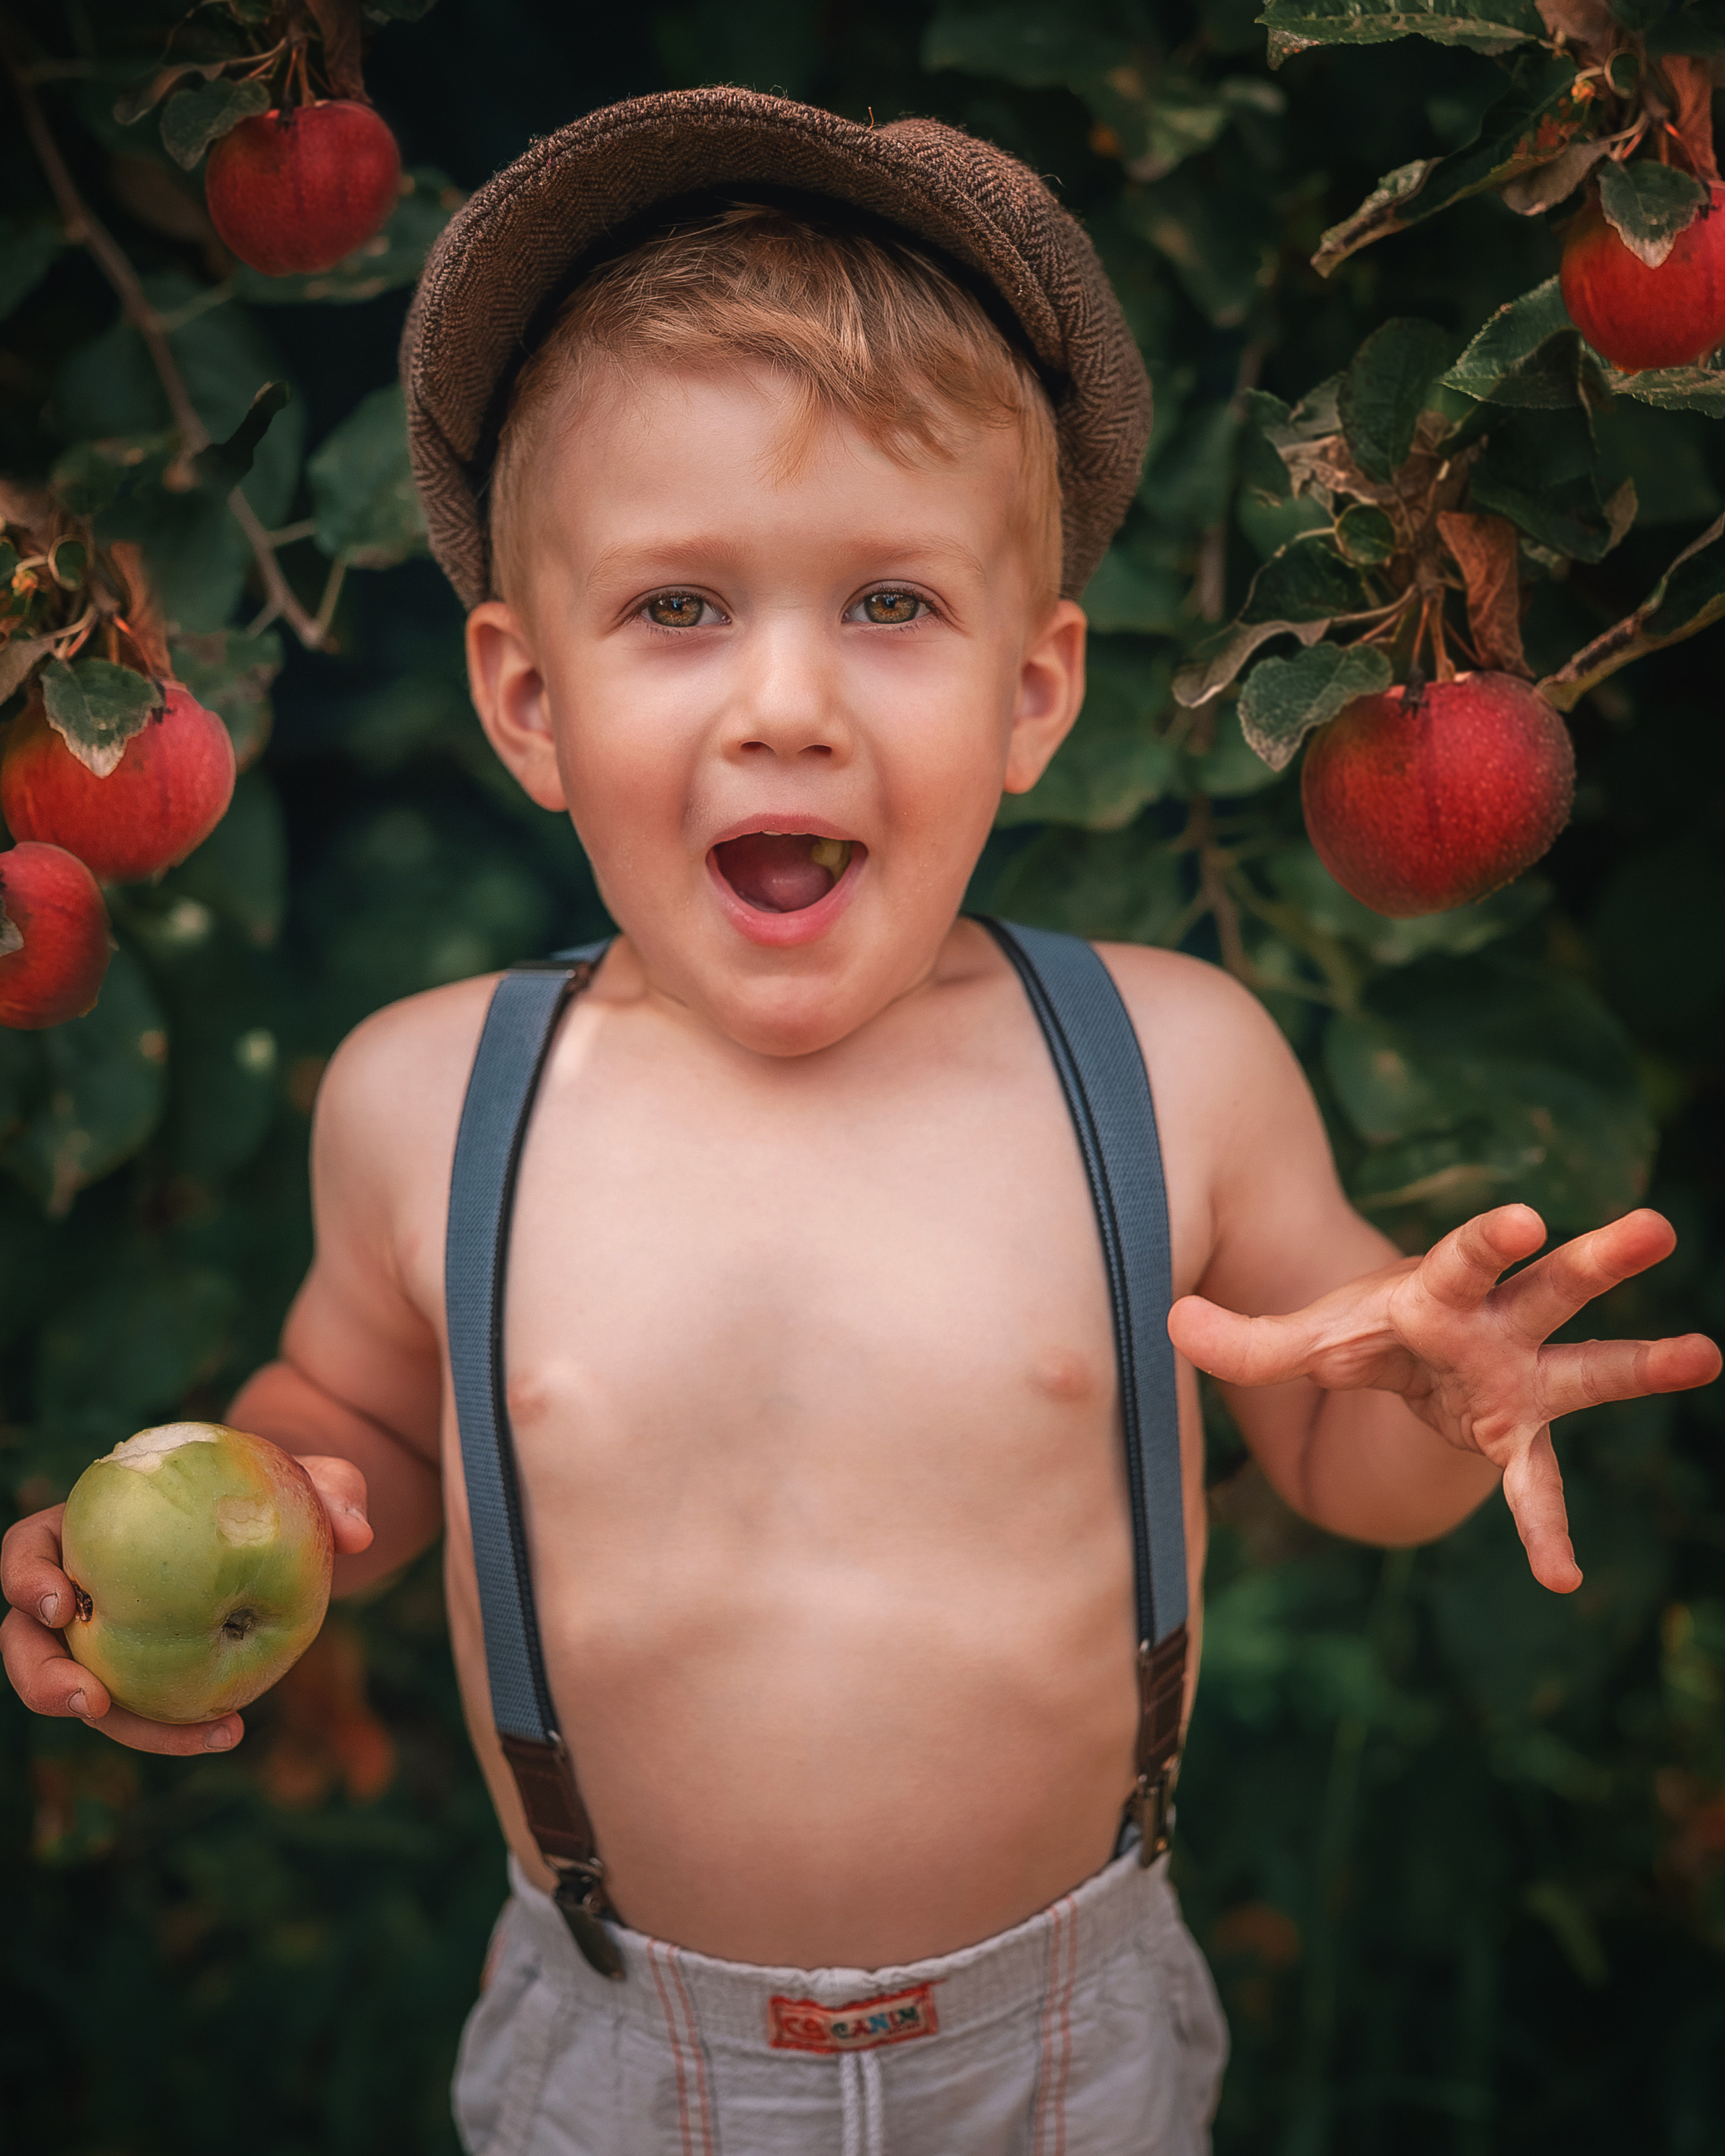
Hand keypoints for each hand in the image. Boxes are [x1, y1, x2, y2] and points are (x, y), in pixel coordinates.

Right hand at [0, 1455, 371, 1752]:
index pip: (26, 1551)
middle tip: (91, 1705)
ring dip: (119, 1724)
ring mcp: (102, 1639)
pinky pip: (141, 1708)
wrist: (281, 1527)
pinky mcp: (137, 1675)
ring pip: (77, 1692)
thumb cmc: (273, 1488)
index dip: (27, 1579)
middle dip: (44, 1680)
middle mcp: (79, 1589)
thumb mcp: (307, 1475)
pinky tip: (230, 1731)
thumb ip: (332, 1487)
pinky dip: (175, 1728)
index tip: (62, 1604)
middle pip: (26, 1641)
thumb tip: (359, 1533)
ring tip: (188, 1738)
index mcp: (85, 1527)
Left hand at [1169, 1205, 1720, 1593]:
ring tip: (1708, 1353)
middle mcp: (1494, 1326)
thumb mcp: (1304, 1336)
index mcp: (1437, 1291)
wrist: (1394, 1359)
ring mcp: (1518, 1378)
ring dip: (1644, 1362)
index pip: (1465, 1257)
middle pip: (1551, 1288)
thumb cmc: (1359, 1333)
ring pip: (1587, 1363)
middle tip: (1656, 1226)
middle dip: (1597, 1259)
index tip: (1529, 1218)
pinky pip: (1538, 1486)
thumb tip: (1171, 1323)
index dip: (1494, 1239)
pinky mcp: (1518, 1435)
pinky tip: (1560, 1579)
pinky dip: (1543, 1529)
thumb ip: (1244, 1339)